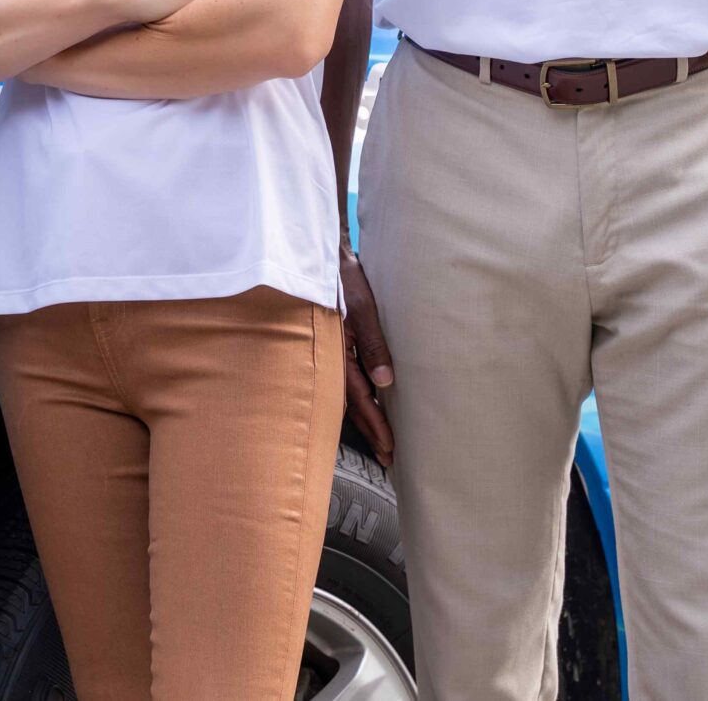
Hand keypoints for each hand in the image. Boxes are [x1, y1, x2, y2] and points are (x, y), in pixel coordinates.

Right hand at [340, 250, 395, 466]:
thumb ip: (372, 342)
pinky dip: (355, 395)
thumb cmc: (341, 275)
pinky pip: (344, 375)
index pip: (360, 397)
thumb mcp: (361, 305)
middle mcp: (332, 355)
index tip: (390, 448)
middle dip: (372, 430)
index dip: (376, 424)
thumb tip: (385, 382)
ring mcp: (331, 349)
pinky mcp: (333, 340)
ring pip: (347, 392)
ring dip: (365, 417)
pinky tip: (364, 402)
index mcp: (338, 351)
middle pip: (353, 402)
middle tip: (388, 459)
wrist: (317, 250)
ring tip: (380, 441)